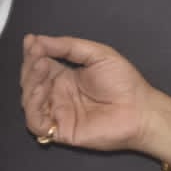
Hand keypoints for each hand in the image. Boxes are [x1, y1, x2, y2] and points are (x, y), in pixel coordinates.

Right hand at [21, 33, 151, 151]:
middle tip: (38, 56)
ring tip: (41, 69)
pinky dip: (33, 108)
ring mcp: (59, 113)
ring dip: (30, 84)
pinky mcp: (61, 130)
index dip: (33, 53)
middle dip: (30, 66)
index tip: (31, 41)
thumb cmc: (125, 83)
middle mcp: (59, 94)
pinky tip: (41, 92)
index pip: (40, 64)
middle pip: (31, 81)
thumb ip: (68, 47)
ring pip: (29, 101)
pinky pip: (36, 123)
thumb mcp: (97, 54)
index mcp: (66, 77)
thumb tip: (40, 40)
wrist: (141, 109)